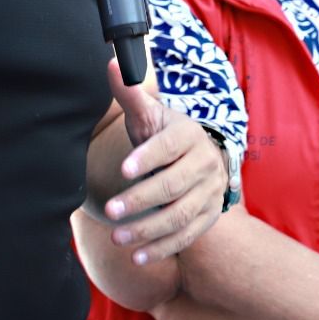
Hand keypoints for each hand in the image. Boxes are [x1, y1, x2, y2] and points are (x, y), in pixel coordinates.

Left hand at [99, 61, 228, 264]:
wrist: (196, 158)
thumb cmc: (163, 135)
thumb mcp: (149, 114)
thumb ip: (130, 93)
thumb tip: (112, 63)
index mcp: (188, 134)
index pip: (168, 146)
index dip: (147, 158)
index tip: (123, 170)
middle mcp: (204, 163)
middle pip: (172, 186)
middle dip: (140, 200)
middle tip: (109, 211)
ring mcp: (209, 193)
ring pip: (179, 215)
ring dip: (148, 230)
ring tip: (117, 238)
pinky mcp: (208, 217)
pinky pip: (187, 236)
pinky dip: (163, 248)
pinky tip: (138, 257)